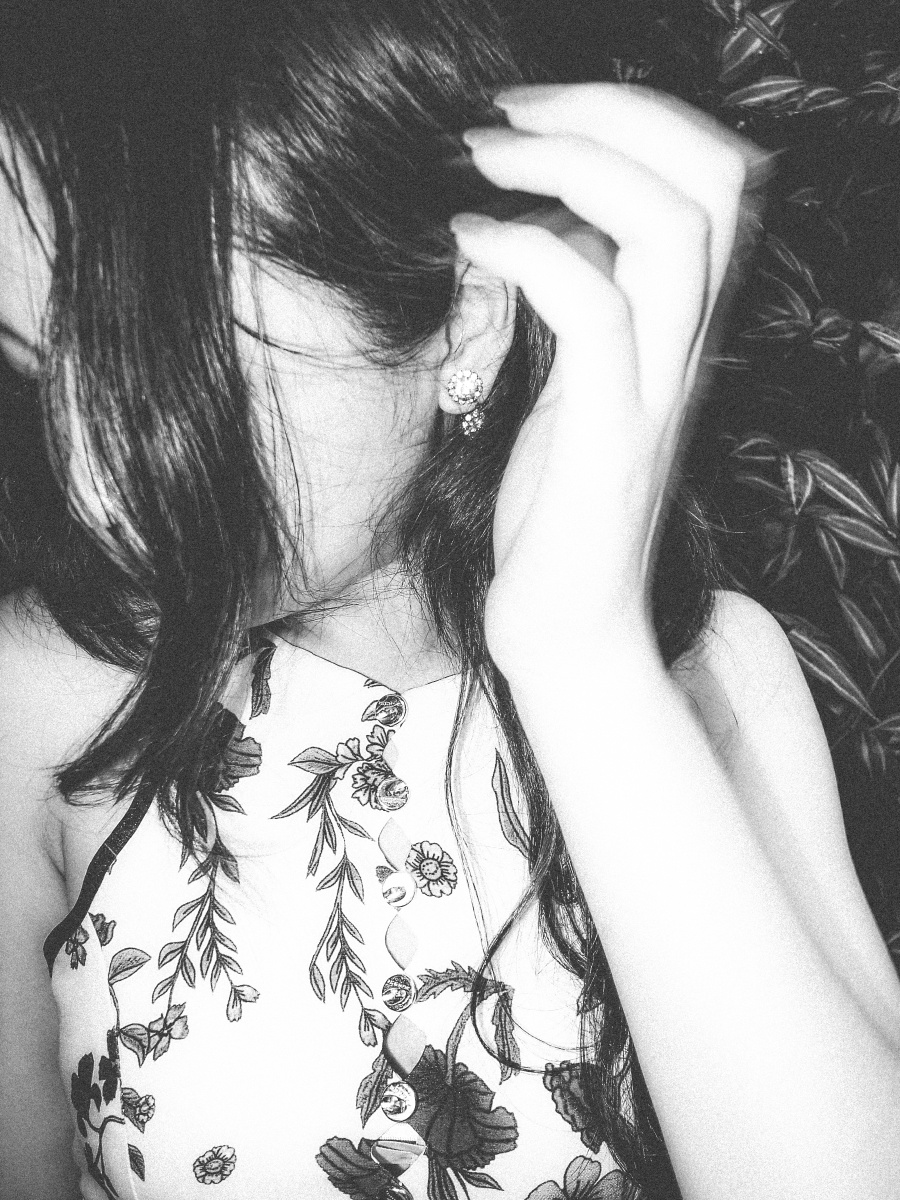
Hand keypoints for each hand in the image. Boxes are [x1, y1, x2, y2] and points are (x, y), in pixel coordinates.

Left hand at [450, 84, 763, 672]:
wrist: (566, 622)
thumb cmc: (555, 508)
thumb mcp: (575, 382)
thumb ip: (589, 301)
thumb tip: (559, 215)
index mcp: (678, 332)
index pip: (715, 180)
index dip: (635, 117)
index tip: (534, 111)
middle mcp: (684, 349)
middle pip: (710, 179)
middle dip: (609, 113)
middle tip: (506, 114)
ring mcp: (654, 390)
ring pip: (670, 226)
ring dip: (569, 163)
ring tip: (481, 156)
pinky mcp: (609, 435)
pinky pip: (593, 307)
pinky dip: (527, 249)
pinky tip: (467, 240)